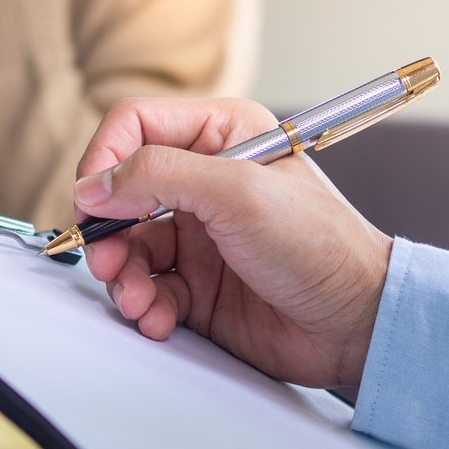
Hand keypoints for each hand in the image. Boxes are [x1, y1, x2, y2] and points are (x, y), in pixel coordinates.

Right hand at [73, 98, 392, 389]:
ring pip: (128, 246)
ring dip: (123, 276)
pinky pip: (148, 289)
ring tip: (139, 300)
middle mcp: (206, 180)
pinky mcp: (198, 285)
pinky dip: (145, 305)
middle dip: (107, 229)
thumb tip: (95, 184)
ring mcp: (199, 235)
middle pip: (120, 191)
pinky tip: (160, 318)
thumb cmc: (321, 245)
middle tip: (107, 259)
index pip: (135, 126)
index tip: (93, 199)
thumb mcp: (239, 193)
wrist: (355, 322)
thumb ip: (160, 176)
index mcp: (222, 134)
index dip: (104, 159)